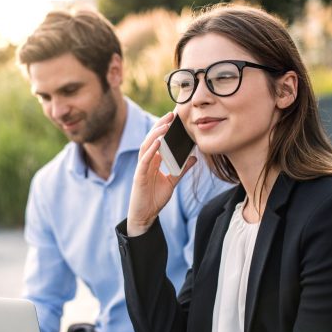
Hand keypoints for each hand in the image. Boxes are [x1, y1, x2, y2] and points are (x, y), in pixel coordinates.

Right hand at [127, 112, 196, 236]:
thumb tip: (193, 157)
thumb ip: (181, 169)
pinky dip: (151, 150)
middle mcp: (145, 162)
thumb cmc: (154, 199)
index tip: (174, 117)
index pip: (157, 140)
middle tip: (171, 115)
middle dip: (160, 126)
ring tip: (165, 125)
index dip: (163, 128)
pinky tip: (158, 143)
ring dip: (155, 135)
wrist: (145, 216)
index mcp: (152, 161)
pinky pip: (144, 161)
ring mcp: (141, 168)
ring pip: (146, 147)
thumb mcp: (172, 181)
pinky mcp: (139, 177)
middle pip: (150, 139)